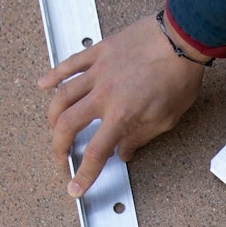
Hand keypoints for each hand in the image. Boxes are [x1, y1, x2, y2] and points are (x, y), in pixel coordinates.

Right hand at [39, 14, 206, 197]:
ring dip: (52, 116)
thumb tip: (124, 152)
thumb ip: (140, 137)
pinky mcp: (98, 52)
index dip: (83, 174)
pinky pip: (69, 64)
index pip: (95, 152)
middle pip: (67, 125)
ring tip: (52, 128)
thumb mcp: (165, 119)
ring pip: (62, 96)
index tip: (75, 187)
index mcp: (121, 115)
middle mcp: (103, 95)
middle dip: (59, 147)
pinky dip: (53, 75)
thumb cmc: (179, 77)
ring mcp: (98, 72)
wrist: (181, 39)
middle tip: (61, 157)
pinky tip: (43, 85)